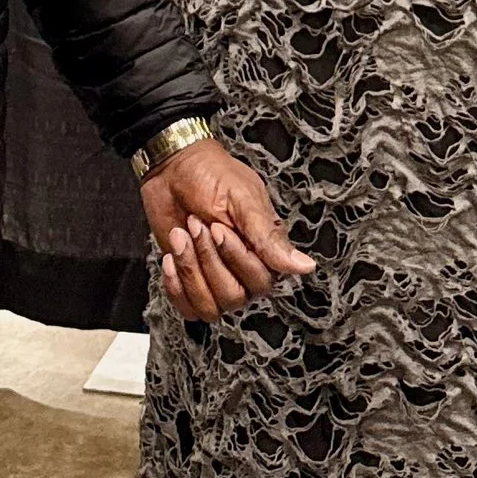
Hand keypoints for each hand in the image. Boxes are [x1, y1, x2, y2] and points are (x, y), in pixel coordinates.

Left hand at [139, 140, 315, 321]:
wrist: (172, 168)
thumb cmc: (209, 175)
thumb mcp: (242, 199)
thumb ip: (268, 237)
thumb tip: (305, 266)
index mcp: (264, 251)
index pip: (260, 281)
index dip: (234, 257)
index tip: (217, 227)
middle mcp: (243, 272)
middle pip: (234, 297)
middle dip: (208, 259)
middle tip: (197, 225)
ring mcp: (216, 280)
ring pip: (211, 307)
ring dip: (190, 271)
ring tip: (182, 237)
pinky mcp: (191, 284)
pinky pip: (188, 309)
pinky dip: (175, 287)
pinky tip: (172, 256)